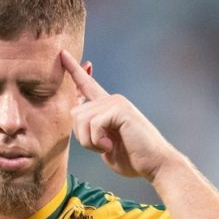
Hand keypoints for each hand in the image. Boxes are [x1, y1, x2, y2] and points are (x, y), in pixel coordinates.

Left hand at [60, 49, 175, 182]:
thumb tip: (77, 114)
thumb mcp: (103, 143)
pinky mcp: (120, 109)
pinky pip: (93, 124)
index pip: (86, 84)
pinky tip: (111, 145)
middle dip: (81, 136)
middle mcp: (111, 100)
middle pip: (75, 112)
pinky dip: (97, 141)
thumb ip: (90, 128)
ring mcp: (116, 102)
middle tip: (101, 147)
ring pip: (81, 119)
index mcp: (107, 107)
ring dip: (89, 141)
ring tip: (108, 146)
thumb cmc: (132, 158)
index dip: (74, 70)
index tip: (62, 54)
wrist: (155, 164)